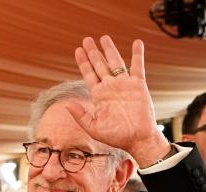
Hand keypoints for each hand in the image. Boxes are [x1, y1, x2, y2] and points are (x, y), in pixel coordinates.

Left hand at [70, 36, 168, 167]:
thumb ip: (80, 115)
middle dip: (93, 52)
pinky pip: (137, 66)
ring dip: (110, 49)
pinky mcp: (138, 85)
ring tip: (104, 37)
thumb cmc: (117, 137)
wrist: (137, 139)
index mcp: (99, 95)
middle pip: (100, 65)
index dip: (83, 62)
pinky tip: (137, 42)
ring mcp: (124, 85)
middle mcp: (110, 87)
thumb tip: (67, 104)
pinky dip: (138, 54)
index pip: (89, 74)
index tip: (77, 50)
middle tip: (87, 40)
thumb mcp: (93, 128)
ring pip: (116, 62)